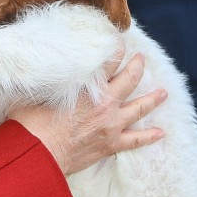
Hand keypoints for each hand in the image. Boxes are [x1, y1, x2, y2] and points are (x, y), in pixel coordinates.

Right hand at [10, 52, 165, 175]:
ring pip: (139, 108)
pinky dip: (149, 136)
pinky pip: (135, 140)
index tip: (120, 42)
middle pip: (129, 80)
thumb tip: (46, 69)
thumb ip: (50, 80)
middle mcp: (105, 104)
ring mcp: (111, 125)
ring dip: (152, 99)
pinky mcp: (110, 144)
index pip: (108, 62)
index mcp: (89, 88)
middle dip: (137, 67)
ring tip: (163, 93)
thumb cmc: (32, 123)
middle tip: (141, 59)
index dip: (115, 50)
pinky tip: (160, 133)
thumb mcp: (38, 92)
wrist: (38, 154)